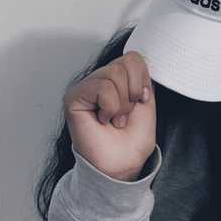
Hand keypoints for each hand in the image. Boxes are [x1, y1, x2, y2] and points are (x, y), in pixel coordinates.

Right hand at [63, 51, 156, 180]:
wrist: (122, 164)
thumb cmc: (132, 140)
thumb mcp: (147, 103)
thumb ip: (143, 79)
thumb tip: (139, 58)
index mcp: (117, 80)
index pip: (134, 57)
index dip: (142, 80)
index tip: (140, 101)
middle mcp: (100, 80)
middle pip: (126, 63)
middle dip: (133, 93)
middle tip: (124, 115)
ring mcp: (86, 87)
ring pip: (115, 74)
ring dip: (122, 104)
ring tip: (114, 119)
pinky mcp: (74, 96)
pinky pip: (102, 87)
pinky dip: (110, 107)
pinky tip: (103, 119)